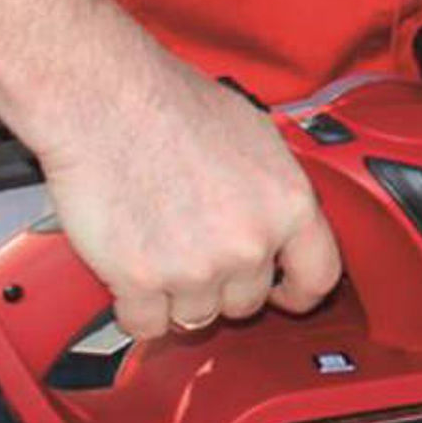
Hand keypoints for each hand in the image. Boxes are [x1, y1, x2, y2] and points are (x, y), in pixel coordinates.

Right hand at [33, 51, 341, 339]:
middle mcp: (248, 242)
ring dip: (178, 296)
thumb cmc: (169, 101)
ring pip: (197, 317)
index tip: (284, 294)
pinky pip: (147, 324)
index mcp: (287, 204)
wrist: (103, 98)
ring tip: (157, 248)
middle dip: (223, 284)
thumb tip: (275, 214)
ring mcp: (197, 268)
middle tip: (195, 250)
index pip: (318, 276)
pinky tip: (130, 277)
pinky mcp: (142, 281)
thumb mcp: (254, 133)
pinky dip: (136, 309)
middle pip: (248, 302)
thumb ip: (272, 188)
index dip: (299, 291)